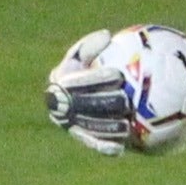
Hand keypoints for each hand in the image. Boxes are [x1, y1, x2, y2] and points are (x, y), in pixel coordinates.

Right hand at [45, 30, 129, 156]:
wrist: (99, 90)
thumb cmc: (98, 65)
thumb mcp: (93, 53)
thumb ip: (92, 46)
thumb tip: (106, 35)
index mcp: (61, 79)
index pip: (75, 79)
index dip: (95, 77)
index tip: (117, 75)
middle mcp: (60, 103)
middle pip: (81, 104)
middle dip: (103, 101)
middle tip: (125, 99)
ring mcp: (69, 122)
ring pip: (87, 126)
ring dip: (106, 127)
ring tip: (126, 125)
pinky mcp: (82, 136)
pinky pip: (93, 143)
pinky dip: (104, 146)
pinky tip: (120, 149)